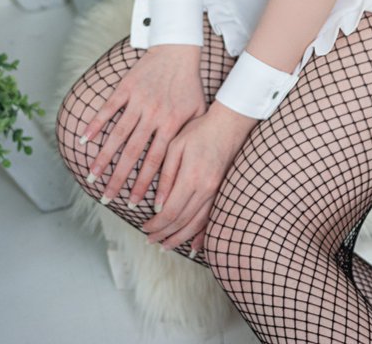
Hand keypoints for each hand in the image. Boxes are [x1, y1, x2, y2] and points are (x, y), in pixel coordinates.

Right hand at [82, 45, 205, 205]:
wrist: (178, 50)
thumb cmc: (189, 84)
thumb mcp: (198, 112)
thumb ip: (190, 137)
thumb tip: (186, 167)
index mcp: (172, 123)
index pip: (156, 161)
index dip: (145, 184)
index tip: (135, 204)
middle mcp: (153, 114)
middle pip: (133, 153)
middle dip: (120, 179)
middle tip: (108, 199)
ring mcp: (138, 100)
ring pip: (118, 134)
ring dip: (103, 158)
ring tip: (92, 177)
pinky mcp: (127, 87)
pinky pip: (108, 109)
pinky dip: (95, 124)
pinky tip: (84, 140)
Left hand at [142, 101, 254, 253]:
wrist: (228, 124)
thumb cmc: (199, 131)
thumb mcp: (175, 147)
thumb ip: (166, 176)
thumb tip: (157, 204)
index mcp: (191, 177)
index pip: (170, 212)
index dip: (156, 225)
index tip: (143, 228)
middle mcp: (205, 189)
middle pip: (182, 222)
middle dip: (163, 234)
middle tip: (149, 239)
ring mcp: (215, 192)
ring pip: (196, 225)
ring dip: (179, 238)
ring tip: (165, 245)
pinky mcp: (221, 191)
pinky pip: (211, 219)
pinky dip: (202, 235)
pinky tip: (194, 246)